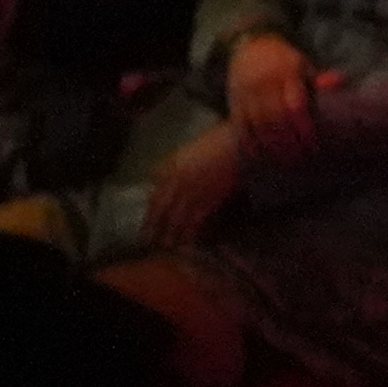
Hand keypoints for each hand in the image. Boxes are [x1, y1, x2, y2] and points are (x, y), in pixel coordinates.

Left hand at [146, 115, 245, 247]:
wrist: (241, 139)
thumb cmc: (220, 141)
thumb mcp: (191, 149)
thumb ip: (174, 164)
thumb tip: (158, 177)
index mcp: (172, 165)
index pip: (156, 195)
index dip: (150, 213)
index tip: (146, 225)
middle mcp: (178, 178)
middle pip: (161, 208)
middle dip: (153, 227)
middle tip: (148, 242)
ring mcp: (192, 189)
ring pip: (176, 217)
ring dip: (170, 234)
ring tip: (166, 247)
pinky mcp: (209, 197)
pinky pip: (194, 219)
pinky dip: (189, 232)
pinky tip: (186, 242)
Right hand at [225, 33, 323, 164]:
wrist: (251, 48)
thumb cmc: (285, 64)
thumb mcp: (303, 66)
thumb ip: (320, 79)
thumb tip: (340, 80)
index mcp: (286, 73)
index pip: (295, 106)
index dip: (304, 129)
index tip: (313, 146)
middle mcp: (265, 83)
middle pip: (275, 119)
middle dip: (289, 143)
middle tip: (301, 160)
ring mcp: (247, 93)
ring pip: (257, 125)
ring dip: (271, 148)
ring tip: (285, 163)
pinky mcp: (235, 102)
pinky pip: (241, 127)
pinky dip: (250, 144)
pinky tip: (261, 158)